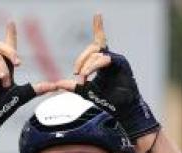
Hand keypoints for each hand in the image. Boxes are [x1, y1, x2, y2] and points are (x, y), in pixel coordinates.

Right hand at [0, 21, 61, 152]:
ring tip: (6, 83)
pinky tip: (1, 79)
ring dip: (4, 68)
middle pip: (0, 46)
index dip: (10, 34)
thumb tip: (55, 86)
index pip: (9, 47)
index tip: (11, 22)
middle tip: (18, 63)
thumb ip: (36, 89)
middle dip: (10, 50)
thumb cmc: (2, 109)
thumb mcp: (21, 96)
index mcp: (7, 68)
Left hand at [65, 14, 159, 138]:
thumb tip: (58, 84)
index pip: (99, 42)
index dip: (99, 27)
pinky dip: (94, 65)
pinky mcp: (122, 65)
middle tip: (76, 75)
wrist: (123, 110)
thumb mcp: (87, 92)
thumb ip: (74, 87)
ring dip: (87, 66)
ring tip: (82, 79)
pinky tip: (87, 72)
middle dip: (81, 60)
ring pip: (97, 54)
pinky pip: (106, 59)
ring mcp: (117, 61)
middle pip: (93, 48)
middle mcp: (111, 59)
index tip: (98, 14)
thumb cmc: (109, 101)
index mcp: (104, 62)